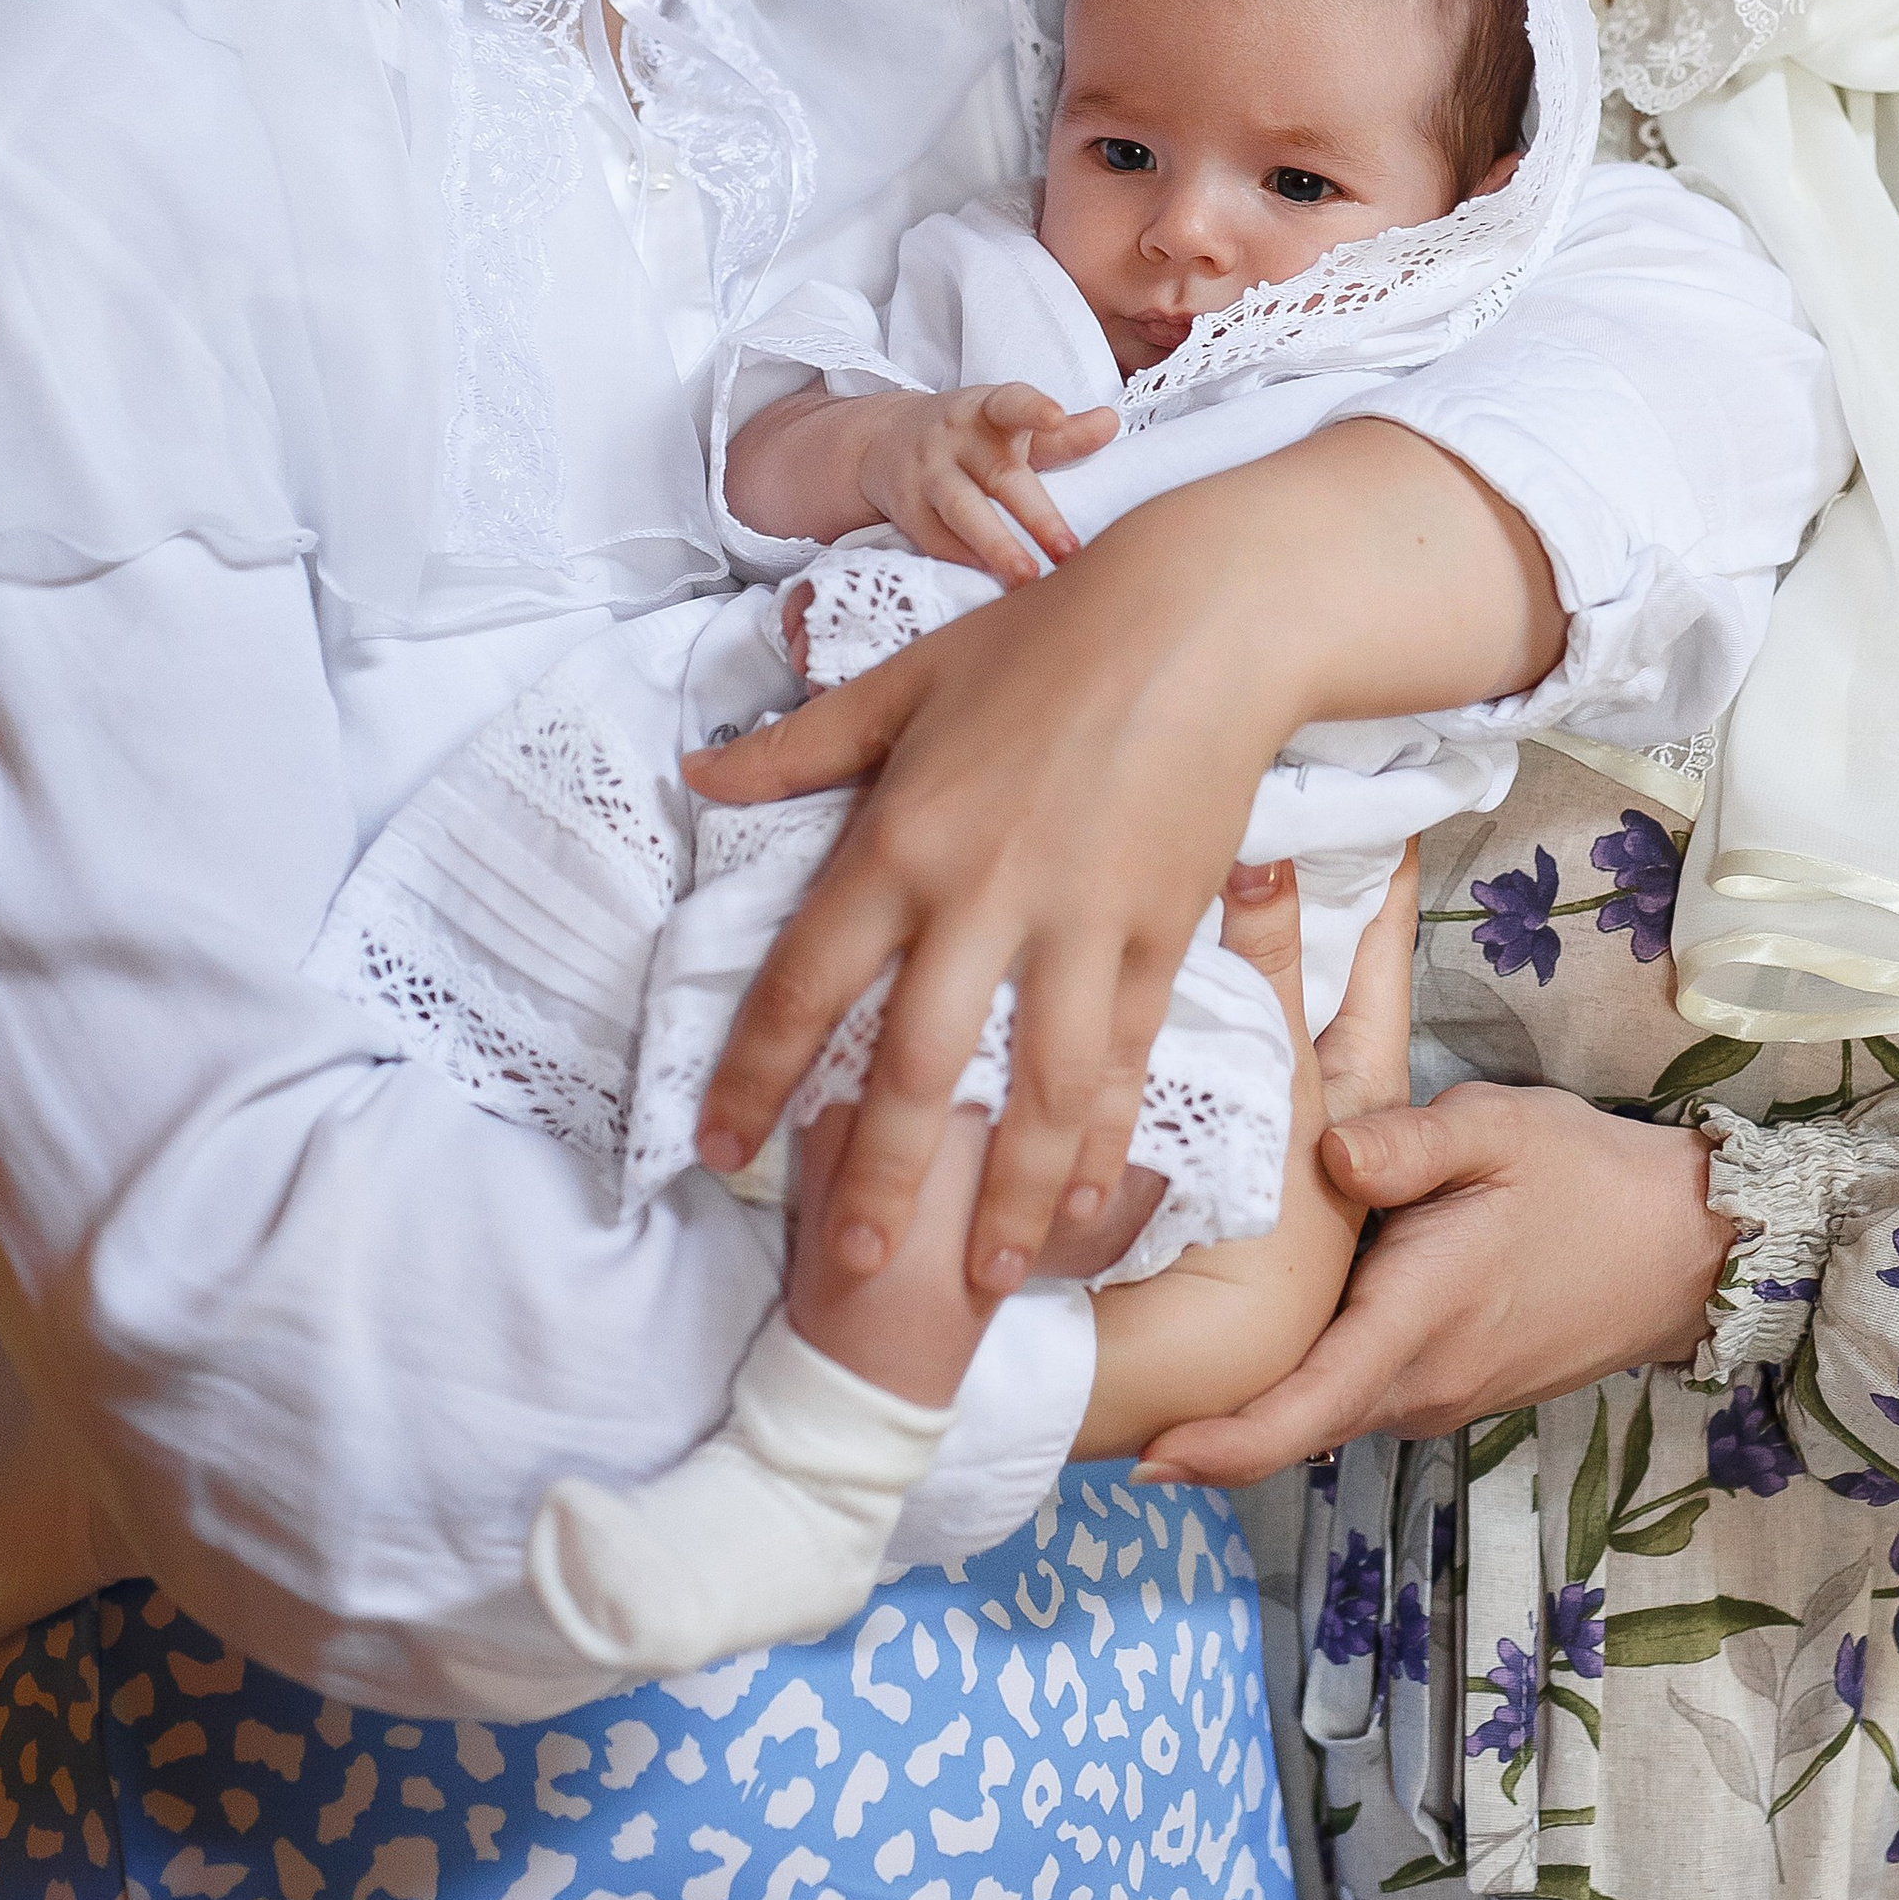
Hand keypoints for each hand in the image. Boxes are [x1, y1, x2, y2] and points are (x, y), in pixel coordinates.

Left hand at [682, 419, 1561, 1300]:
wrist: (1199, 618)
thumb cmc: (1044, 637)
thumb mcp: (905, 680)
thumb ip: (801, 748)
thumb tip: (699, 775)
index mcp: (899, 838)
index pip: (808, 980)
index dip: (756, 1074)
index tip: (716, 1148)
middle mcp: (979, 898)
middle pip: (918, 1068)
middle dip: (880, 1180)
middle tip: (849, 1270)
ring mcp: (1077, 925)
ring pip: (1037, 1091)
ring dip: (1006, 1196)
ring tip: (979, 1281)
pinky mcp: (1158, 934)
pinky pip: (1124, 1061)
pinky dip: (1103, 1141)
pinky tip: (1084, 1205)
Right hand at [856, 382, 1118, 587]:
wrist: (885, 440)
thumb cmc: (972, 437)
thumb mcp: (1012, 427)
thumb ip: (1063, 433)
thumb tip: (1111, 423)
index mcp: (988, 410)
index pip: (1010, 403)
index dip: (1032, 408)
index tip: (1056, 417)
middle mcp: (955, 438)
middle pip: (999, 475)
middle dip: (1036, 515)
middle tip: (1069, 551)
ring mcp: (927, 472)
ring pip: (962, 510)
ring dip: (995, 546)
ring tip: (1027, 578)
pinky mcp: (906, 507)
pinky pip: (934, 538)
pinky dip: (963, 559)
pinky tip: (990, 579)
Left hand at [1133, 1080, 1722, 1483]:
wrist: (1681, 1250)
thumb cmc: (1583, 1178)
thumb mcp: (1498, 1130)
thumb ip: (1409, 1143)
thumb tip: (1327, 1158)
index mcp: (1418, 1321)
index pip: (1307, 1410)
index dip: (1223, 1445)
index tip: (1144, 1456)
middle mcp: (1418, 1383)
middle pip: (1291, 1421)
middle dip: (1201, 1418)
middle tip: (1101, 1392)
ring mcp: (1433, 1396)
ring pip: (1320, 1403)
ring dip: (1251, 1392)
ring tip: (1161, 1345)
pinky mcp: (1443, 1387)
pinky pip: (1354, 1389)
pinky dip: (1303, 1370)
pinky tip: (1266, 1317)